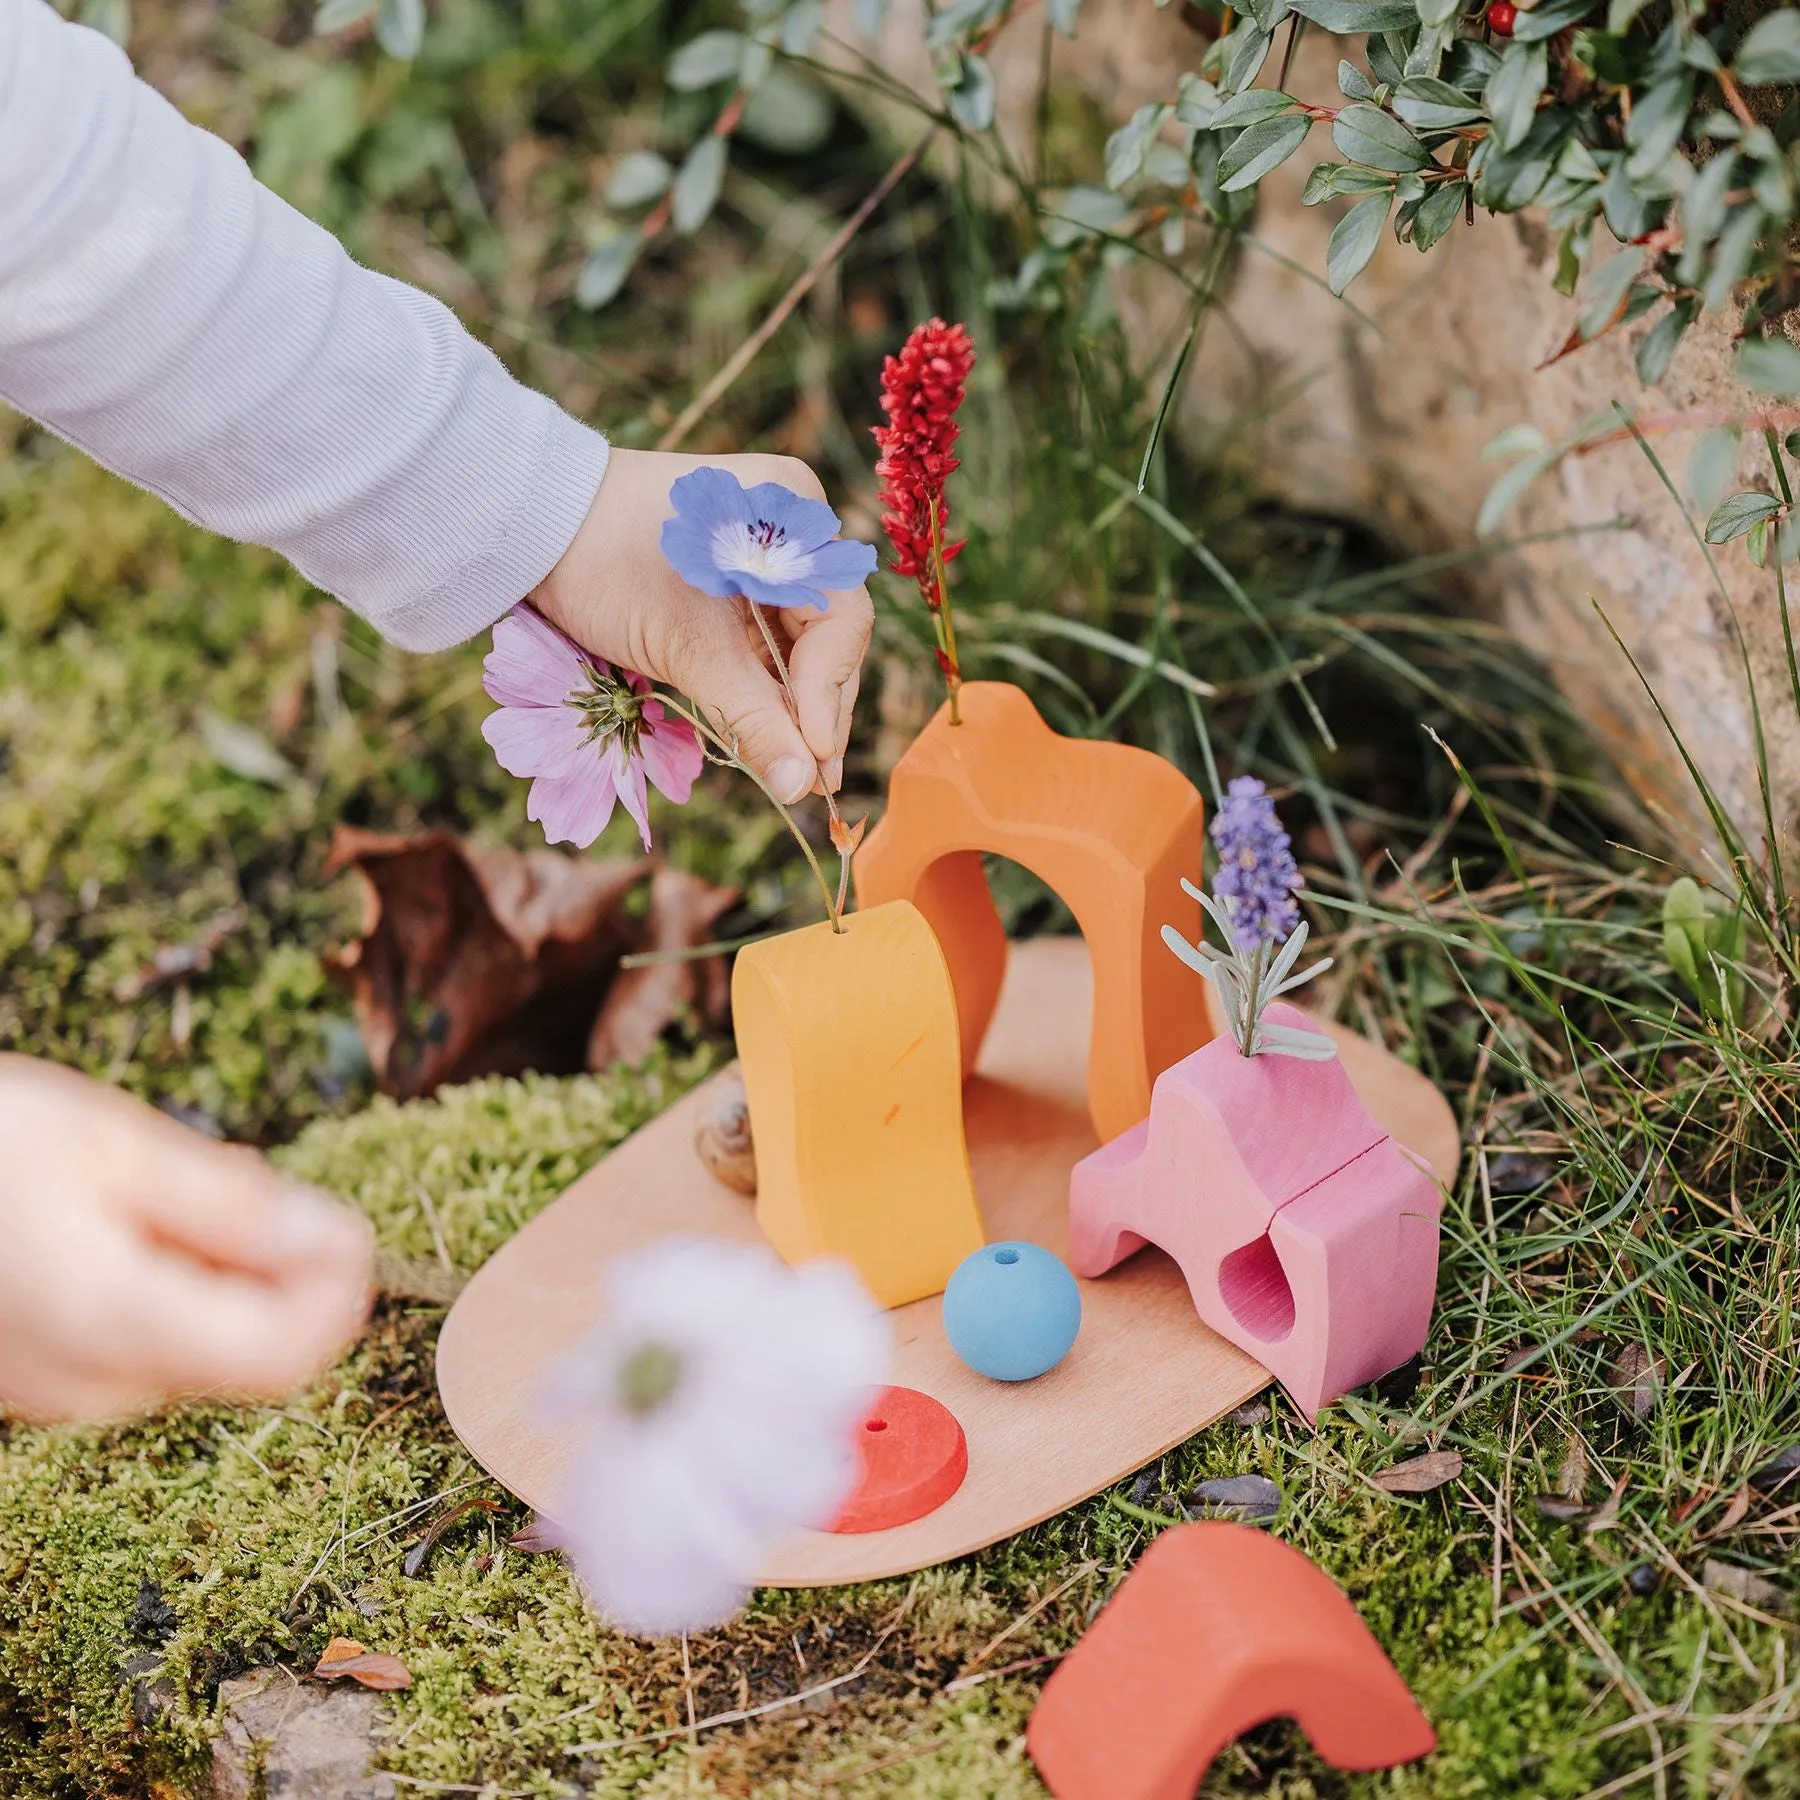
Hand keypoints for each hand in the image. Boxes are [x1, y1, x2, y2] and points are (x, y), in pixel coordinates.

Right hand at [0, 1057, 372, 1422]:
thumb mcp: (108, 1146)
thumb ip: (225, 1205)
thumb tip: (329, 1240)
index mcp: (113, 1322)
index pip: (283, 1355)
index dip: (336, 1293)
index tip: (341, 1227)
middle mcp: (89, 1384)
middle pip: (251, 1351)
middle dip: (281, 1272)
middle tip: (245, 1187)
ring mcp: (59, 1391)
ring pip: (203, 1345)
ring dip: (225, 1274)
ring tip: (167, 1192)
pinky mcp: (43, 1379)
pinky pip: (146, 1341)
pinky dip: (172, 1285)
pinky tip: (131, 1220)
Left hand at [533, 448, 874, 803]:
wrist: (532, 527)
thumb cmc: (608, 567)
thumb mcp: (685, 648)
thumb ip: (752, 718)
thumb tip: (801, 788)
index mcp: (794, 517)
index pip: (842, 620)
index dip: (830, 693)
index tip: (815, 758)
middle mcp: (793, 533)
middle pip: (830, 637)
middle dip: (819, 711)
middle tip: (814, 783)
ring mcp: (767, 559)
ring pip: (803, 649)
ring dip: (797, 711)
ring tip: (797, 773)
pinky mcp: (739, 588)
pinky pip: (770, 646)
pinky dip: (768, 692)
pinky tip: (771, 740)